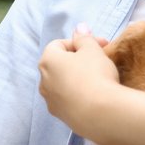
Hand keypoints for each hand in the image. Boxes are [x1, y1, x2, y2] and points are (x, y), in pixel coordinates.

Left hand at [37, 25, 119, 139]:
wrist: (101, 114)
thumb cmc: (95, 75)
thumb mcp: (92, 49)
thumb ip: (84, 37)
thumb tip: (79, 28)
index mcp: (47, 61)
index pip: (59, 44)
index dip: (81, 42)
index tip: (101, 45)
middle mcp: (43, 81)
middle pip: (60, 64)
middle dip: (79, 59)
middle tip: (101, 59)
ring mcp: (50, 100)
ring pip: (63, 83)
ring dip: (78, 77)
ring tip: (99, 79)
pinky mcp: (60, 116)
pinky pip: (68, 99)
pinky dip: (79, 95)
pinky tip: (95, 96)